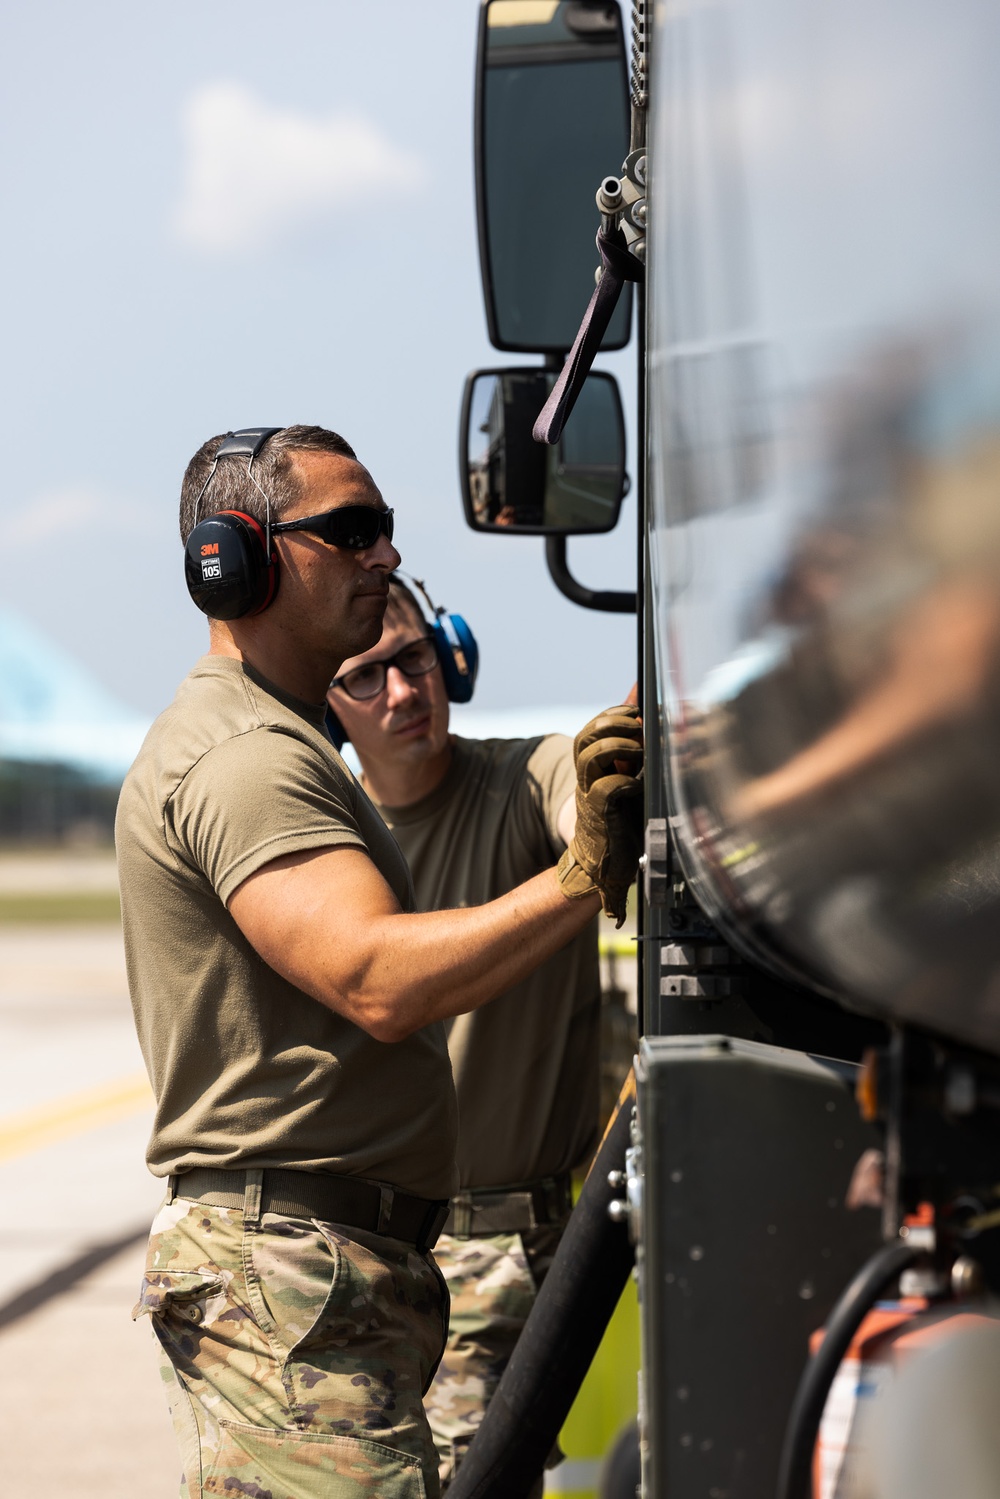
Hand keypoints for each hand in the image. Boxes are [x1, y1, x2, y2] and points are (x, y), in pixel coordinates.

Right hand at [557, 705, 643, 926]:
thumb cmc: (623, 819)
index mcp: (593, 767)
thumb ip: (637, 753)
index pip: (592, 728)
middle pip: (587, 736)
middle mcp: (587, 777)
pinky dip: (624, 781)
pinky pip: (606, 788)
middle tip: (638, 726)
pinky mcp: (600, 814)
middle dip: (613, 723)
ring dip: (617, 746)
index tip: (635, 709)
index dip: (612, 713)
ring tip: (639, 750)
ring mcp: (589, 794)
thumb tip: (652, 721)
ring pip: (590, 756)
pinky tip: (638, 784)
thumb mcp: (632, 779)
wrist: (605, 863)